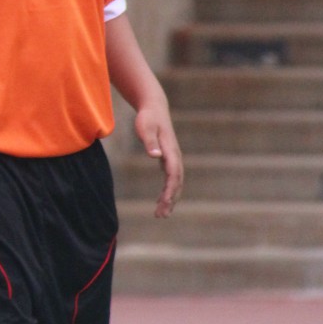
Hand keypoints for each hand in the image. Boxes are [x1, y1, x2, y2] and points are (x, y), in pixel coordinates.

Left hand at [134, 97, 182, 218]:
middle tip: (161, 215)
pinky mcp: (168, 159)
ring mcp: (173, 158)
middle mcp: (174, 156)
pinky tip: (161, 202)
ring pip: (175, 183)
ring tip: (161, 215)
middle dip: (171, 200)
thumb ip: (150, 141)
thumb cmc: (148, 118)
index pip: (173, 173)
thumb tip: (155, 156)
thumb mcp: (145, 127)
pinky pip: (171, 179)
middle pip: (176, 182)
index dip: (170, 189)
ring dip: (170, 199)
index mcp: (170, 150)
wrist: (155, 108)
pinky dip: (167, 192)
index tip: (165, 202)